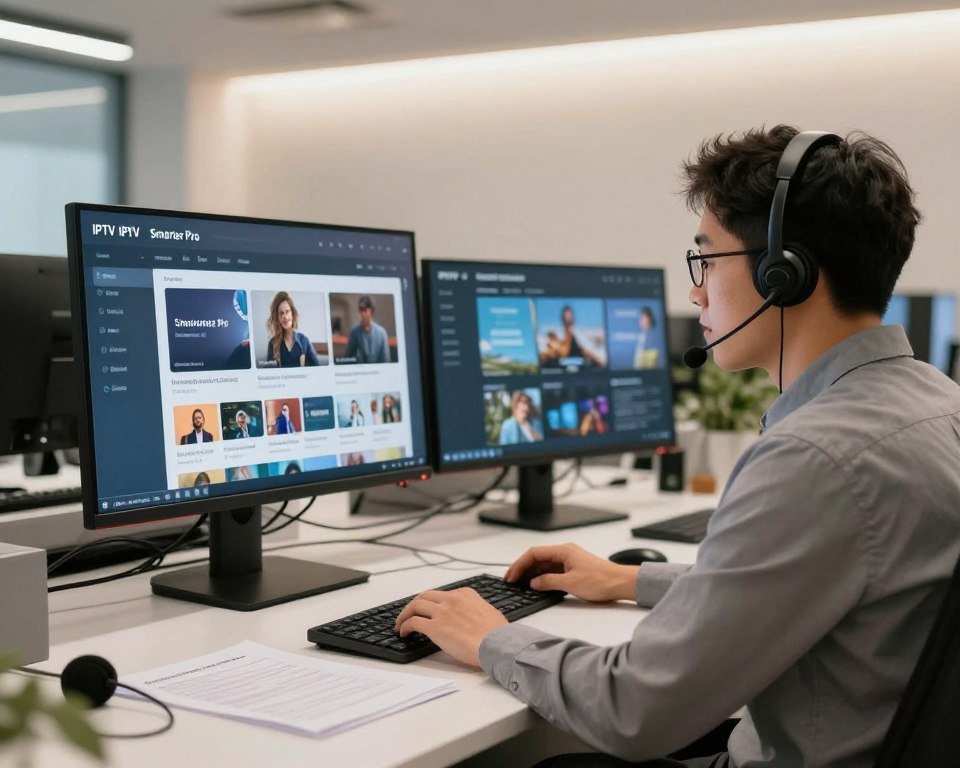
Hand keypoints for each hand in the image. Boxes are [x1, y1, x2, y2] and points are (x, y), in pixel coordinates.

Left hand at [394, 588, 507, 666]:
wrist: (497, 645)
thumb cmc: (498, 634)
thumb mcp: (489, 611)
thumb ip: (476, 610)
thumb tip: (474, 616)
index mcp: (465, 594)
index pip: (442, 595)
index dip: (431, 603)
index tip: (427, 610)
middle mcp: (452, 599)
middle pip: (425, 596)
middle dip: (414, 605)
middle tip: (408, 614)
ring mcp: (442, 612)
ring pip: (415, 606)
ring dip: (405, 614)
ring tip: (401, 624)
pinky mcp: (435, 627)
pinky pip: (413, 622)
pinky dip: (405, 626)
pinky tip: (404, 633)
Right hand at [505, 543, 639, 602]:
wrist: (621, 584)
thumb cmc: (601, 580)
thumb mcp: (570, 583)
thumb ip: (548, 582)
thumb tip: (534, 583)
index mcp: (563, 550)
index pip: (534, 553)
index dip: (520, 564)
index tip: (511, 575)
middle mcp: (565, 553)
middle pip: (538, 558)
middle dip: (523, 569)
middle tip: (512, 580)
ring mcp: (570, 561)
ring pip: (545, 565)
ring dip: (533, 574)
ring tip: (521, 585)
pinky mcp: (574, 570)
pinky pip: (553, 571)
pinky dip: (544, 578)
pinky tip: (538, 586)